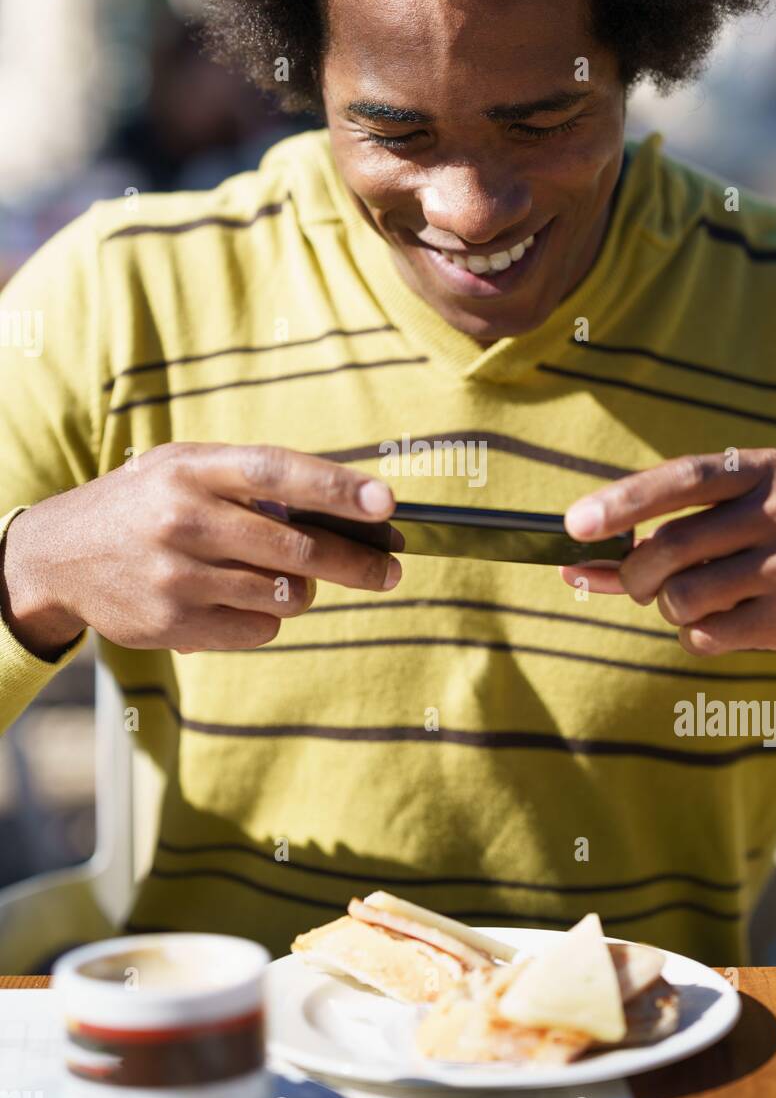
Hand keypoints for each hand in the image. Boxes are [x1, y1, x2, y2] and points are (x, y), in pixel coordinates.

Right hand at [0, 443, 401, 658]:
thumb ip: (253, 480)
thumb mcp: (185, 467)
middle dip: (358, 562)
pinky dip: (268, 618)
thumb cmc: (146, 503)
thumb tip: (346, 508)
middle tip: (392, 569)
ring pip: (286, 595)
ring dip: (304, 591)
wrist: (60, 556)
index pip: (278, 472)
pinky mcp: (175, 624)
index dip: (337, 488)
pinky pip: (260, 630)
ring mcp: (178, 577)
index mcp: (193, 469)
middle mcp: (185, 520)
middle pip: (297, 548)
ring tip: (288, 578)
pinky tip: (240, 600)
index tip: (386, 504)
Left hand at [560, 448, 775, 667]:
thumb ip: (665, 535)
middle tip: (639, 583)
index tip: (575, 523)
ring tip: (695, 603)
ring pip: (682, 596)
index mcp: (764, 470)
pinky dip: (697, 636)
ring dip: (670, 609)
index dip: (623, 502)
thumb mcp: (742, 520)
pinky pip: (707, 634)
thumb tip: (576, 568)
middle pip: (670, 547)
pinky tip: (725, 625)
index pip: (681, 479)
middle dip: (634, 575)